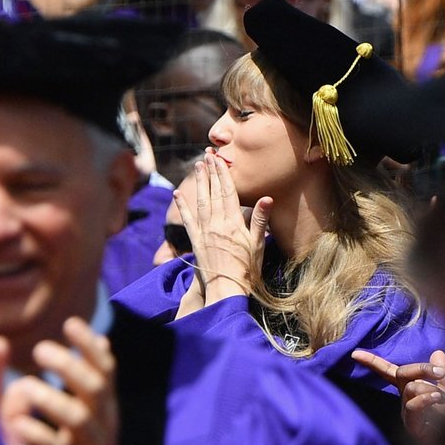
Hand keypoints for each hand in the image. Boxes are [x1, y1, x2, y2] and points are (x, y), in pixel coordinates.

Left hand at [0, 318, 131, 444]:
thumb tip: (102, 339)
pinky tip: (18, 423)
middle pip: (95, 387)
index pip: (106, 368)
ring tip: (25, 385)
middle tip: (39, 349)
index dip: (89, 345)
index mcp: (106, 404)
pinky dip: (38, 434)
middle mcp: (104, 421)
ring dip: (52, 398)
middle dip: (70, 365)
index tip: (70, 322)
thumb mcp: (99, 410)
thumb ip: (96, 377)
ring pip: (77, 418)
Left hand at [174, 149, 270, 305]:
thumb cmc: (247, 269)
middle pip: (213, 192)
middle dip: (210, 172)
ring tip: (197, 166)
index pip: (227, 191)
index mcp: (233, 222)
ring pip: (200, 201)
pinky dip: (182, 205)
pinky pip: (187, 219)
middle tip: (207, 155)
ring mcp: (204, 231)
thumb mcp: (258, 244)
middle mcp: (216, 223)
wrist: (226, 289)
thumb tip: (267, 198)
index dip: (223, 173)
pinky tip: (177, 193)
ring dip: (198, 182)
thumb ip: (259, 220)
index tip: (219, 159)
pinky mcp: (195, 241)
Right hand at [351, 349, 444, 444]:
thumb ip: (444, 372)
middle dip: (421, 368)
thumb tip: (437, 352)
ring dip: (431, 389)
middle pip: (401, 373)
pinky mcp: (412, 426)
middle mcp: (405, 400)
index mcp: (410, 388)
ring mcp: (406, 413)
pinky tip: (437, 400)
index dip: (372, 362)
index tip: (354, 353)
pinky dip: (426, 398)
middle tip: (440, 373)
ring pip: (410, 388)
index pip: (389, 371)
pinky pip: (413, 405)